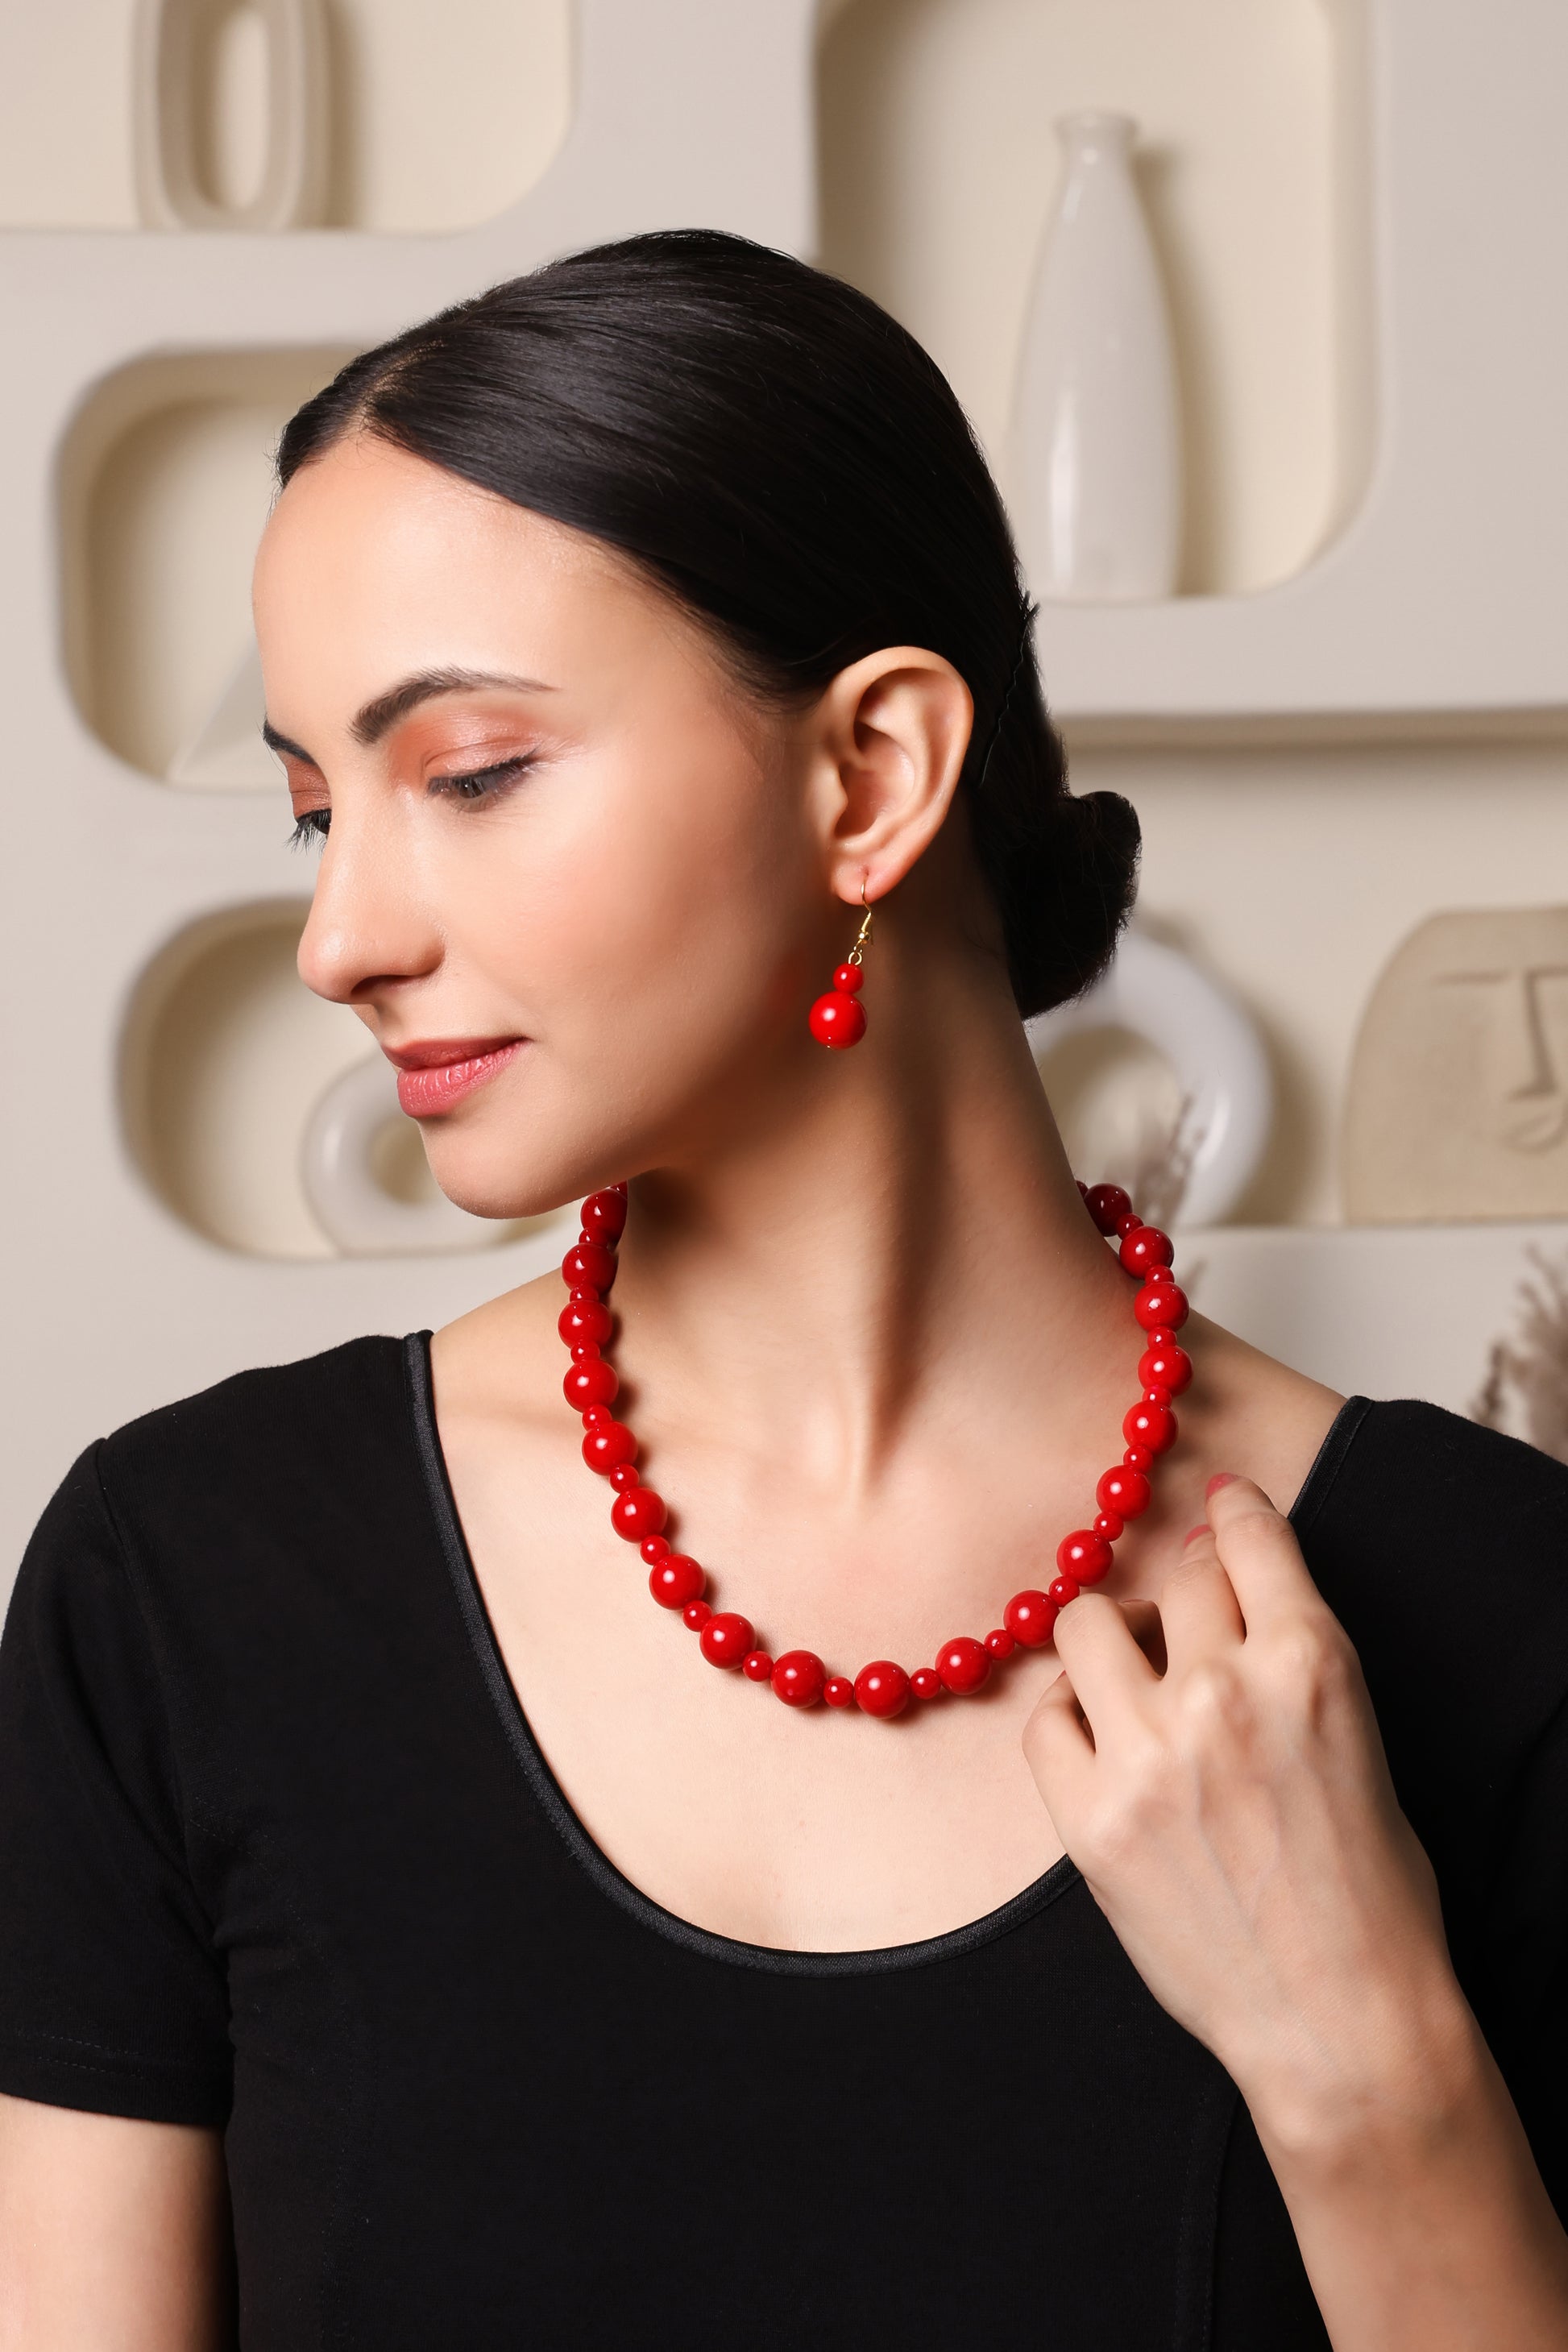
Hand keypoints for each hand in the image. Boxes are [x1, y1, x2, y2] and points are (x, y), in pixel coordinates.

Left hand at [1022, 1474, 1464, 2150]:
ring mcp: (1148, 1754)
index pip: (1247, 1537)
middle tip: (1184, 1628)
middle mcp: (1224, 1691)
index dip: (1230, 1514)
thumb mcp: (1356, 1737)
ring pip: (1087, 1624)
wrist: (1339, 2022)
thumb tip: (1225, 1578)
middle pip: (1175, 1578)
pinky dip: (1068, 1717)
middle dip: (1183, 1597)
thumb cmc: (1369, 1891)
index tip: (1219, 1507)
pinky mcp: (1088, 1819)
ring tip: (1133, 1677)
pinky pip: (1044, 1719)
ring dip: (1112, 1639)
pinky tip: (1100, 1741)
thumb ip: (1289, 1652)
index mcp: (1312, 1662)